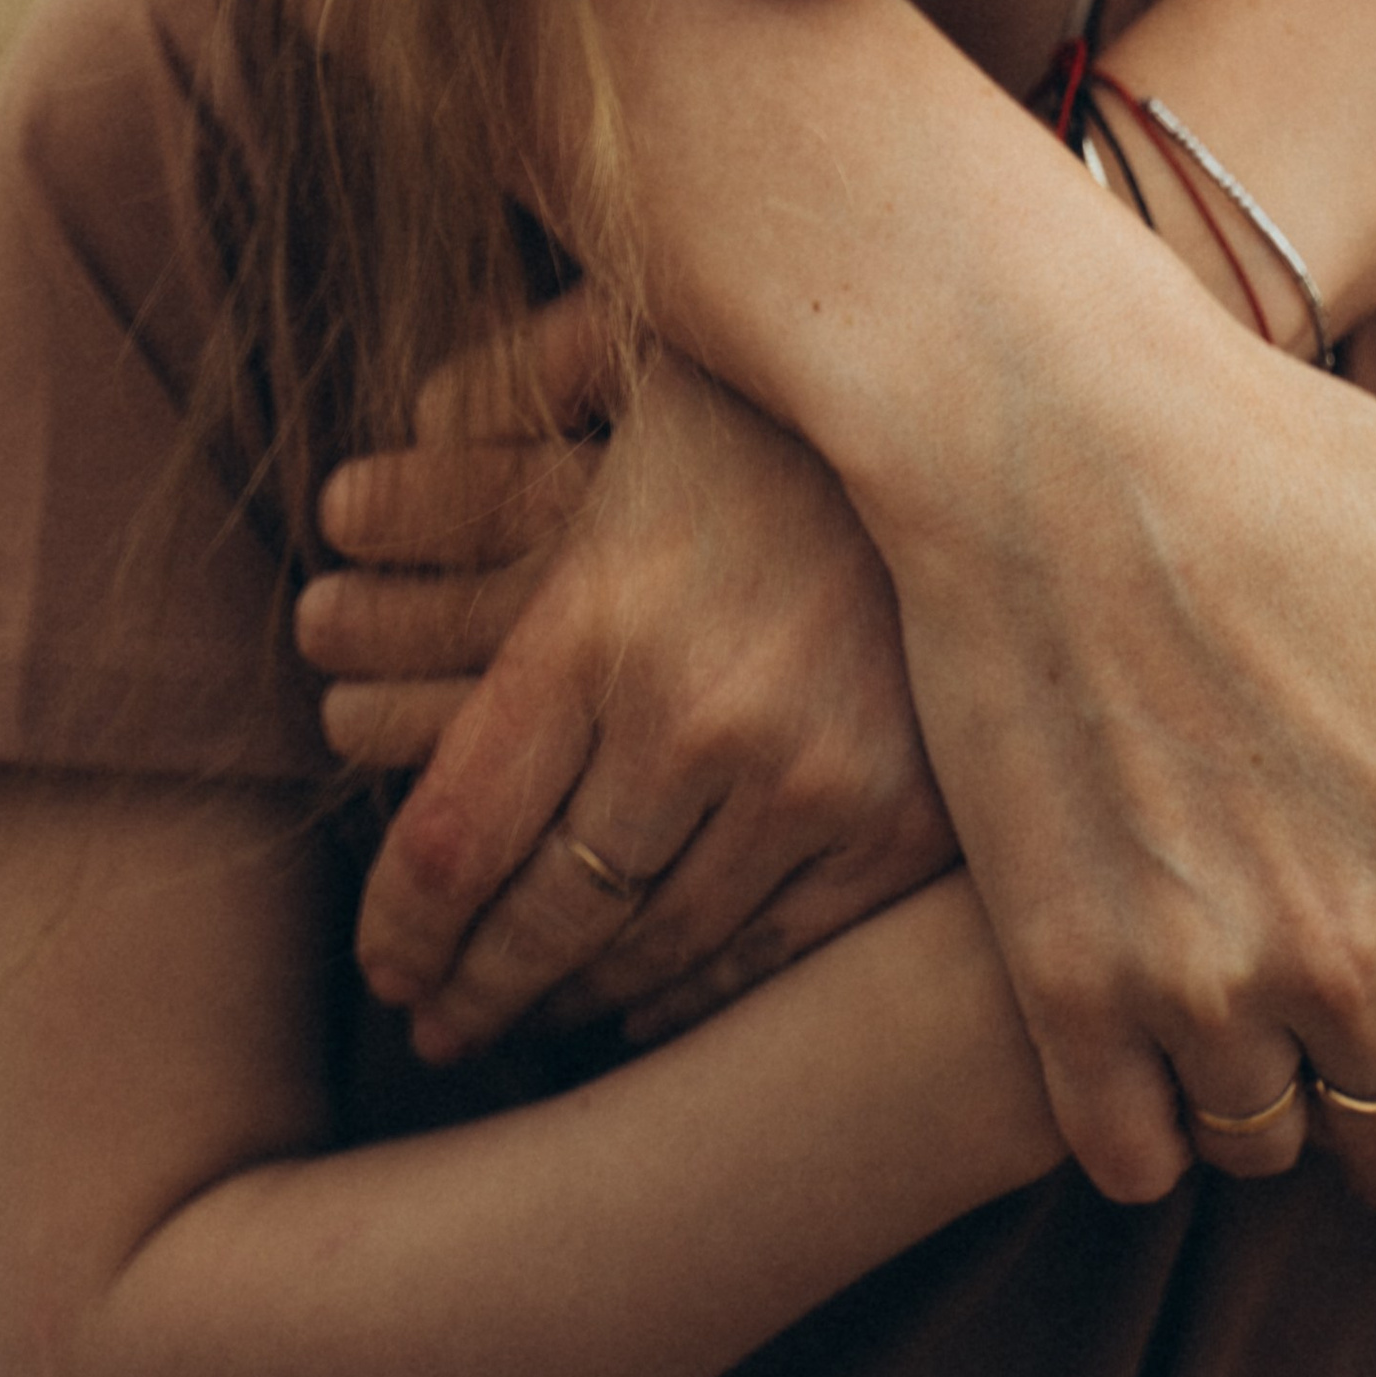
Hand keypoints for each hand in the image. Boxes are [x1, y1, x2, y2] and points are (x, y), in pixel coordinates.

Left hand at [301, 328, 955, 1061]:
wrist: (1002, 421)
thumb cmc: (797, 390)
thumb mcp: (640, 354)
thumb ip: (506, 395)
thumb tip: (374, 471)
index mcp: (601, 613)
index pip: (453, 833)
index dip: (400, 923)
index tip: (380, 962)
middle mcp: (695, 714)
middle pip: (543, 914)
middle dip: (471, 987)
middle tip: (431, 1022)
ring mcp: (809, 780)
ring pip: (653, 949)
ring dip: (575, 1001)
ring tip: (527, 1017)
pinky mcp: (902, 825)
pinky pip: (770, 956)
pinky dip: (695, 994)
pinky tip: (650, 999)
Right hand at [858, 266, 1375, 1207]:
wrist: (1046, 427)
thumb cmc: (1277, 447)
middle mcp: (1354, 949)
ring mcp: (1200, 980)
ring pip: (1268, 1146)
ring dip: (1274, 1111)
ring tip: (1254, 1048)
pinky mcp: (1062, 980)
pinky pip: (1130, 1154)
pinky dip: (1152, 1132)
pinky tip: (1149, 1065)